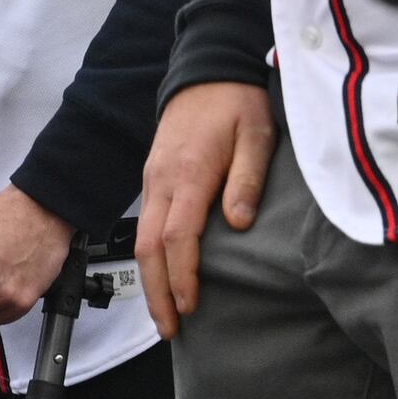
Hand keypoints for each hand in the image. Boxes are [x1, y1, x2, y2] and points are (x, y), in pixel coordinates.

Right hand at [139, 80, 273, 340]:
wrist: (207, 69)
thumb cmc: (237, 102)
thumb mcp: (257, 134)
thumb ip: (248, 179)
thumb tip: (238, 222)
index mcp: (188, 172)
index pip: (177, 235)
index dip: (181, 275)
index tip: (190, 307)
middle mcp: (163, 178)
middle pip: (147, 246)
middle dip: (156, 292)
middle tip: (170, 330)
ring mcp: (153, 176)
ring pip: (140, 237)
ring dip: (151, 279)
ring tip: (166, 314)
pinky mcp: (154, 175)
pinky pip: (144, 222)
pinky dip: (150, 256)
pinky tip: (164, 273)